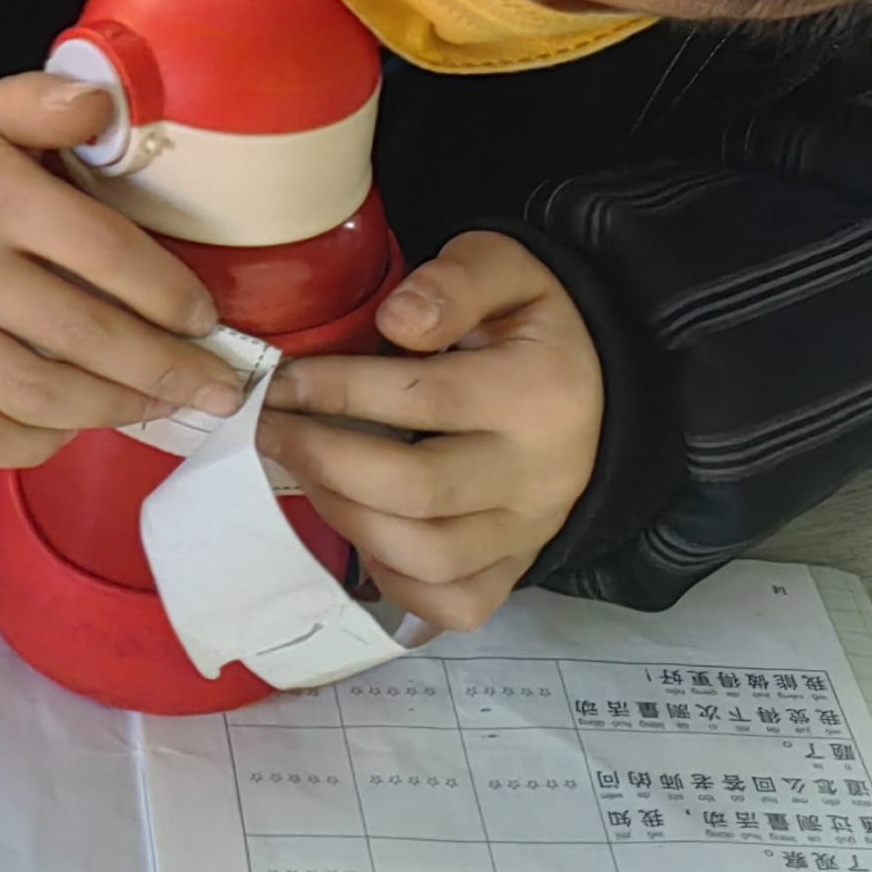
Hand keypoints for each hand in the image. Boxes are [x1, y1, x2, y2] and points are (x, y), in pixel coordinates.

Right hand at [0, 74, 247, 465]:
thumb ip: (41, 101)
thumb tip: (107, 107)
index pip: (103, 252)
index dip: (168, 293)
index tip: (206, 319)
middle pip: (83, 336)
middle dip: (165, 369)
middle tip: (216, 388)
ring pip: (41, 397)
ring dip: (114, 409)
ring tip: (156, 405)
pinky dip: (40, 444)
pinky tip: (74, 426)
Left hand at [261, 234, 605, 631]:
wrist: (600, 390)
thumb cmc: (530, 326)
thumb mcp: (507, 269)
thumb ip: (455, 282)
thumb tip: (396, 322)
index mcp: (538, 393)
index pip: (421, 401)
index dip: (337, 390)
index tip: (282, 380)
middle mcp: (538, 475)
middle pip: (416, 490)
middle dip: (324, 459)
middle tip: (271, 429)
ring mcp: (529, 532)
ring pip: (428, 555)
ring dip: (347, 516)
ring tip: (306, 471)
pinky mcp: (517, 568)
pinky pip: (453, 602)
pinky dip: (398, 580)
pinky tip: (363, 531)